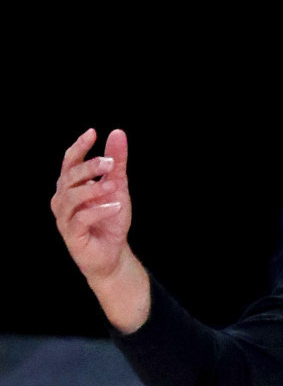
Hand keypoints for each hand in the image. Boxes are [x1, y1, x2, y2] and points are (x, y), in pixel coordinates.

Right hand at [51, 128, 148, 332]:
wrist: (113, 252)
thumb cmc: (110, 218)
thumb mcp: (118, 186)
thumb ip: (117, 162)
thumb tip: (117, 133)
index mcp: (71, 185)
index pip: (70, 161)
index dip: (79, 147)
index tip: (92, 133)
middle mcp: (63, 199)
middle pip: (69, 177)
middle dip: (89, 168)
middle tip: (109, 162)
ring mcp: (65, 218)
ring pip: (72, 198)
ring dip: (93, 189)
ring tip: (114, 185)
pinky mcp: (72, 235)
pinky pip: (82, 219)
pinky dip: (99, 211)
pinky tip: (116, 206)